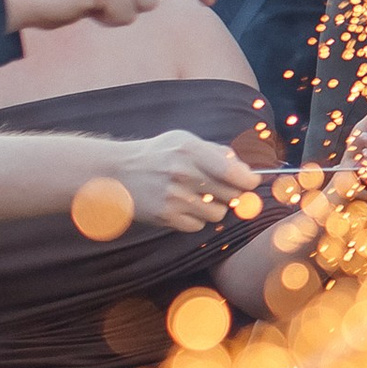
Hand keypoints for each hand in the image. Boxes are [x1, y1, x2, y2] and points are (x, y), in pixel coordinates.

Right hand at [108, 131, 272, 231]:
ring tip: (197, 196)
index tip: (249, 182)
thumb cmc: (157, 154)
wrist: (117, 172)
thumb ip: (218, 152)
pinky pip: (199, 226)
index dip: (249, 181)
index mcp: (192, 151)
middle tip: (219, 188)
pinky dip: (196, 219)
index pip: (236, 173)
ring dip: (213, 207)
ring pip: (218, 214)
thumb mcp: (185, 141)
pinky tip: (183, 207)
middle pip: (231, 196)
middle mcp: (184, 174)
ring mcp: (174, 197)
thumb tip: (246, 171)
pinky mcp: (165, 216)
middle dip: (231, 193)